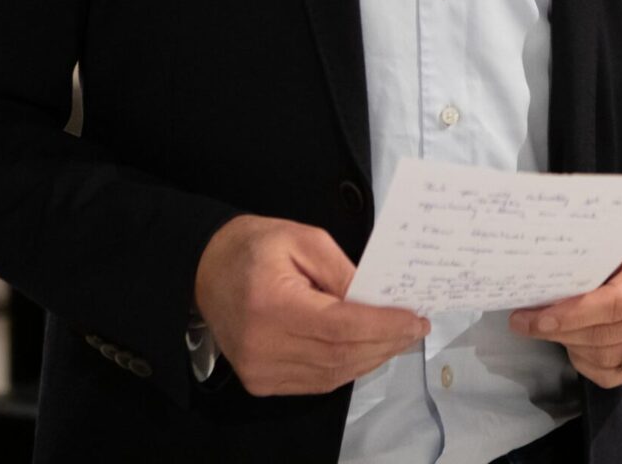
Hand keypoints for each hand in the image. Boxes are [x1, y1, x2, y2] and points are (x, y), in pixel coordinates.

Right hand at [193, 214, 429, 396]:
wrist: (205, 269)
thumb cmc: (255, 247)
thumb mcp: (304, 239)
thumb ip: (342, 270)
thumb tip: (377, 300)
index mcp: (271, 305)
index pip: (341, 327)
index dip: (383, 327)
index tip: (415, 319)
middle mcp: (262, 345)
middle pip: (340, 356)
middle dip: (385, 343)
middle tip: (415, 328)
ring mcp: (258, 369)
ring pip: (332, 375)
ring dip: (371, 358)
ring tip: (398, 338)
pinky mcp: (260, 380)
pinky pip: (316, 382)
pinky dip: (347, 368)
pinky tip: (367, 350)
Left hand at [508, 214, 621, 388]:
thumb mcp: (619, 232)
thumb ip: (589, 254)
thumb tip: (541, 273)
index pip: (614, 305)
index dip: (571, 315)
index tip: (535, 318)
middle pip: (604, 335)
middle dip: (559, 331)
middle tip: (524, 322)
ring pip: (605, 358)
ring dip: (569, 345)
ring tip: (548, 327)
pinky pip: (611, 374)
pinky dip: (584, 362)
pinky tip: (572, 342)